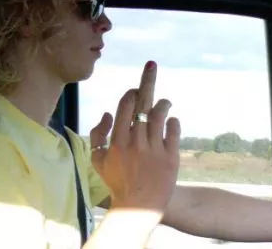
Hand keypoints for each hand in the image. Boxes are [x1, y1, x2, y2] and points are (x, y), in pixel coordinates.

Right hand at [90, 61, 180, 214]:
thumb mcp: (98, 159)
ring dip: (163, 102)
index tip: (135, 90)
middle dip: (146, 81)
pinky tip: (171, 121)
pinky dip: (173, 122)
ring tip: (165, 101)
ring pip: (160, 114)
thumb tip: (108, 112)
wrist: (138, 206)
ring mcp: (154, 149)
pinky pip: (173, 131)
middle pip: (142, 104)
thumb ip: (98, 134)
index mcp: (117, 140)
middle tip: (151, 65)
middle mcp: (136, 142)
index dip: (131, 93)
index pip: (125, 106)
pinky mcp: (171, 157)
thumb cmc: (116, 181)